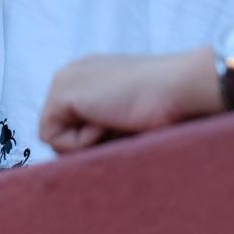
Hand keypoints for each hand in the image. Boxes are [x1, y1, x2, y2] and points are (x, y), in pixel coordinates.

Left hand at [38, 48, 221, 152]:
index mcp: (88, 76)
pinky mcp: (61, 94)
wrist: (181, 86)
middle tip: (120, 124)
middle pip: (58, 130)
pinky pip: (53, 139)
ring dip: (87, 141)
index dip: (93, 138)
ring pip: (54, 137)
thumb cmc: (169, 106)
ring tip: (116, 120)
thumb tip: (80, 158)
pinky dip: (82, 141)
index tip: (124, 123)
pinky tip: (107, 120)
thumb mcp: (128, 115)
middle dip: (86, 141)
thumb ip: (102, 125)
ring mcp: (63, 81)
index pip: (69, 122)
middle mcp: (71, 75)